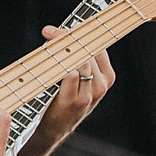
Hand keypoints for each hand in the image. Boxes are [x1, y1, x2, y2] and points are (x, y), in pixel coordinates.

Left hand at [17, 25, 113, 155]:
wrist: (56, 129)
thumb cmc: (66, 99)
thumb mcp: (82, 81)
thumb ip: (80, 60)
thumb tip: (64, 33)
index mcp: (107, 77)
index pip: (98, 47)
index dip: (80, 33)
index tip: (61, 27)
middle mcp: (102, 85)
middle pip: (88, 52)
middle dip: (67, 37)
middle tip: (49, 31)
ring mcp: (89, 94)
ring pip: (80, 60)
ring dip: (61, 47)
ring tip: (48, 38)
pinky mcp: (74, 100)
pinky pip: (69, 73)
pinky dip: (59, 62)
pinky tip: (48, 55)